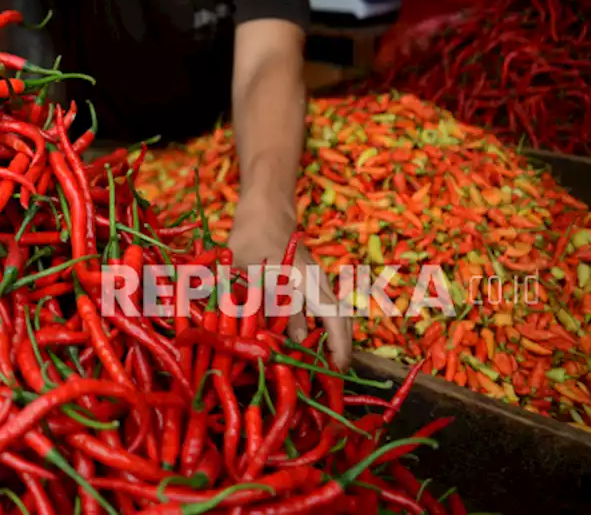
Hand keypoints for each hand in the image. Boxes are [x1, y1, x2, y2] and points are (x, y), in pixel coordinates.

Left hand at [224, 200, 352, 370]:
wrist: (264, 210)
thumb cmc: (251, 239)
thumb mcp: (250, 272)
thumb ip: (265, 303)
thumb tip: (282, 341)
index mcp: (306, 279)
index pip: (331, 318)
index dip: (336, 346)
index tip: (335, 371)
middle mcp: (319, 282)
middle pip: (341, 321)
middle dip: (341, 351)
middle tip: (331, 381)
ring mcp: (319, 281)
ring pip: (335, 317)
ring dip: (334, 341)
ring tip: (324, 370)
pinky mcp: (313, 282)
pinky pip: (325, 310)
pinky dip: (323, 330)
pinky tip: (311, 346)